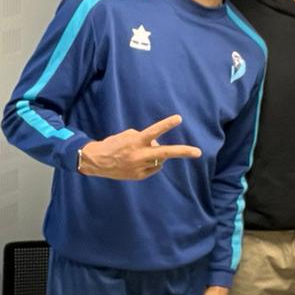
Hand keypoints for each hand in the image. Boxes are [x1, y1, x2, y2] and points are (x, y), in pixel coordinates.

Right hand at [79, 115, 200, 179]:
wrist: (96, 162)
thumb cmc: (114, 144)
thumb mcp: (128, 135)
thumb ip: (145, 139)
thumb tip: (157, 146)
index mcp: (135, 142)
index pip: (154, 131)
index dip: (166, 124)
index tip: (179, 118)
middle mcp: (139, 155)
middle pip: (165, 152)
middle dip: (183, 152)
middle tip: (198, 152)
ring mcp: (140, 167)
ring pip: (160, 160)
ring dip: (158, 155)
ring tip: (143, 153)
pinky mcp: (139, 176)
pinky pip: (153, 168)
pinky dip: (151, 163)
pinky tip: (139, 162)